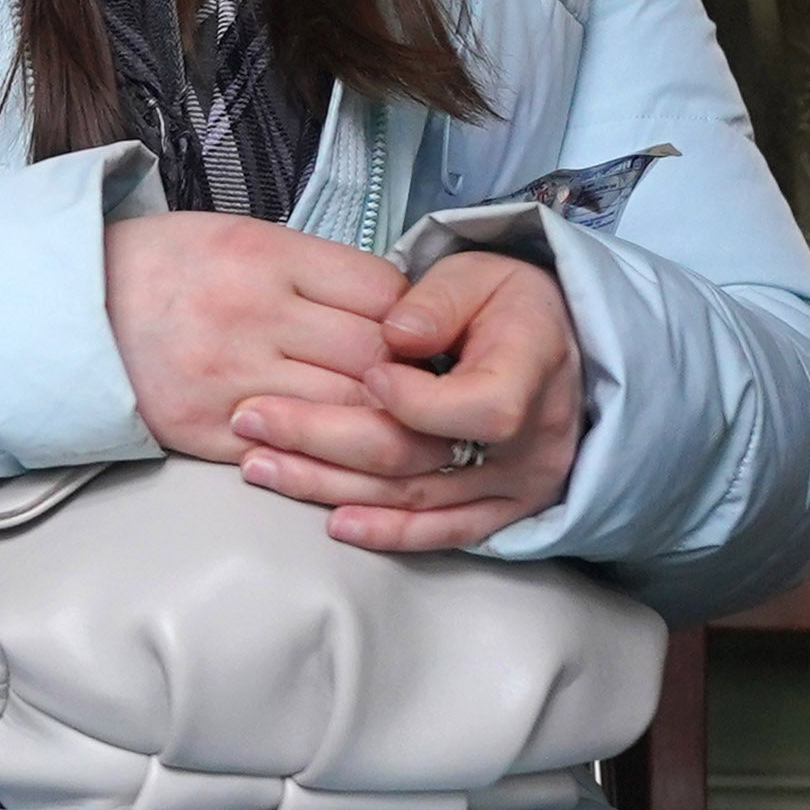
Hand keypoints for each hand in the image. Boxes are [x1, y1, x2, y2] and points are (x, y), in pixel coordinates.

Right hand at [104, 210, 404, 462]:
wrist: (66, 312)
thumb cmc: (161, 269)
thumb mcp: (239, 236)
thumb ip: (314, 270)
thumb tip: (395, 309)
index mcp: (262, 256)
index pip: (384, 291)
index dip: (414, 317)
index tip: (417, 331)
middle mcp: (250, 316)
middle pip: (375, 357)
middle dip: (408, 375)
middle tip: (422, 384)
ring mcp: (228, 378)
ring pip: (346, 412)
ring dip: (378, 420)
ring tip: (391, 418)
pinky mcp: (206, 430)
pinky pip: (295, 451)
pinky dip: (326, 452)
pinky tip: (337, 443)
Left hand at [225, 247, 583, 551]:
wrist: (557, 350)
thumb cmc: (509, 305)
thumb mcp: (480, 276)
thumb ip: (439, 300)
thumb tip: (396, 334)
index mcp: (532, 376)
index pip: (474, 408)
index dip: (414, 399)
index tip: (367, 371)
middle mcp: (531, 446)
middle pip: (419, 459)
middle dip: (325, 439)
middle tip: (253, 418)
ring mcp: (516, 488)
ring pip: (415, 499)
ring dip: (331, 487)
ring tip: (260, 465)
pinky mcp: (499, 512)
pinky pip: (441, 533)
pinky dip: (386, 532)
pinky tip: (332, 522)